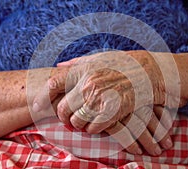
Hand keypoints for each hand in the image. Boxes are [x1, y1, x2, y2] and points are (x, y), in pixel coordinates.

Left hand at [33, 50, 187, 154]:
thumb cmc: (124, 64)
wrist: (150, 72)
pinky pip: (93, 128)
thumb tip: (58, 67)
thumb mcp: (99, 57)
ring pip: (77, 122)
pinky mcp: (113, 112)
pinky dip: (93, 129)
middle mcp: (89, 84)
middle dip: (63, 116)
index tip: (37, 106)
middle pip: (63, 108)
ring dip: (79, 124)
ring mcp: (100, 99)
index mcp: (84, 69)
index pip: (53, 84)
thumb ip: (77, 62)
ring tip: (86, 120)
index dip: (42, 97)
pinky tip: (99, 123)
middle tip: (69, 118)